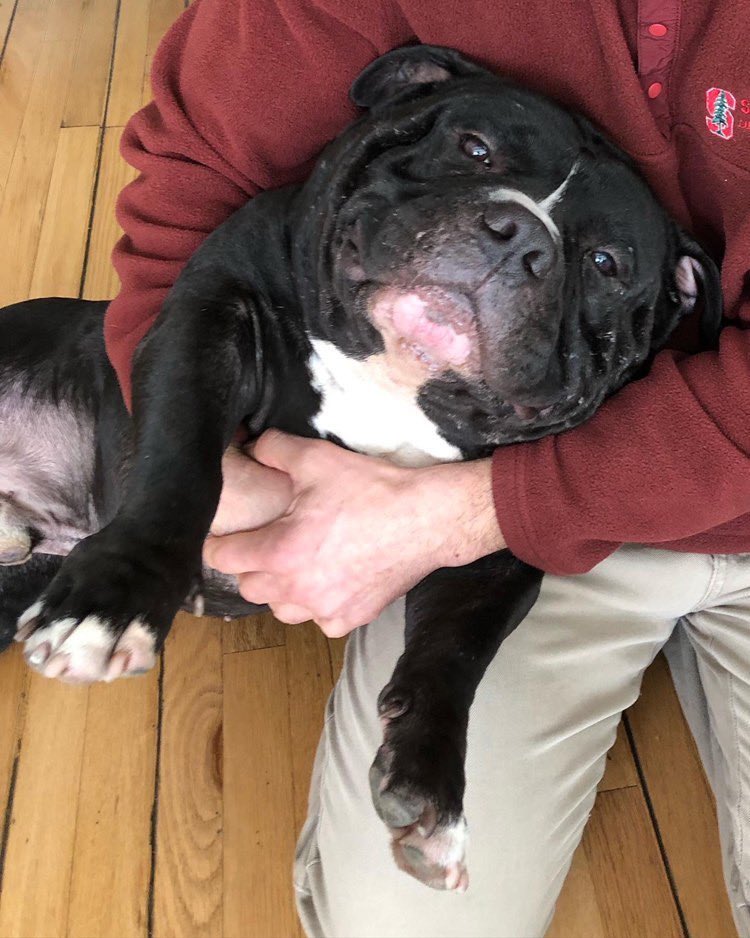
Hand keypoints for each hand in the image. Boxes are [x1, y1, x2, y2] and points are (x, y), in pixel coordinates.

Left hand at [203, 430, 504, 635]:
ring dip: (281, 589)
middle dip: (251, 566)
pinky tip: (332, 579)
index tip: (224, 536)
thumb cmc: (373, 490)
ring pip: (281, 608)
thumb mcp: (318, 458)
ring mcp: (324, 609)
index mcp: (280, 552)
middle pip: (248, 587)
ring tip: (298, 564)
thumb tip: (249, 446)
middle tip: (268, 543)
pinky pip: (319, 619)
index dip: (219, 543)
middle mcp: (297, 589)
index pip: (223, 558)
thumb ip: (273, 450)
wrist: (427, 519)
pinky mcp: (350, 619)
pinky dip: (319, 604)